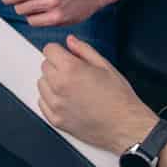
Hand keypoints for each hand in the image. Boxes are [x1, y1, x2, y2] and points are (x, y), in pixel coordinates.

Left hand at [36, 35, 158, 152]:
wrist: (125, 125)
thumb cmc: (119, 98)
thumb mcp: (105, 66)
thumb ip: (84, 50)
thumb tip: (70, 41)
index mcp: (71, 70)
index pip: (49, 50)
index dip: (59, 51)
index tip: (66, 56)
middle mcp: (59, 87)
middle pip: (44, 66)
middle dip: (56, 66)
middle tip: (74, 73)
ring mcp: (56, 105)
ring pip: (41, 84)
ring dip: (52, 83)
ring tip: (72, 88)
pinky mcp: (56, 120)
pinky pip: (42, 103)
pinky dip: (51, 100)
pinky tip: (67, 100)